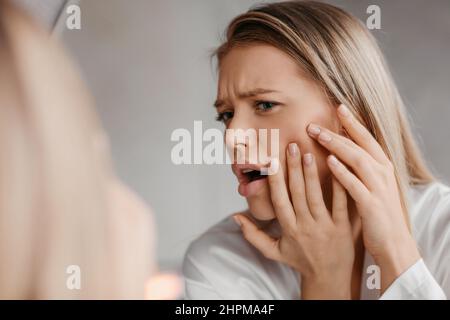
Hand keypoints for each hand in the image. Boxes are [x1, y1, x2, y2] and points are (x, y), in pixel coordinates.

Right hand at [234, 143, 353, 298]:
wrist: (329, 278)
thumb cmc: (300, 261)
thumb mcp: (273, 251)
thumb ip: (253, 235)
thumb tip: (235, 216)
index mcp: (288, 229)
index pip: (278, 200)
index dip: (274, 181)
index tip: (271, 162)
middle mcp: (305, 226)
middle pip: (297, 193)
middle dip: (293, 168)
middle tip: (291, 146)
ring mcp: (325, 227)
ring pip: (316, 195)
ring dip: (312, 173)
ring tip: (308, 152)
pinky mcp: (344, 229)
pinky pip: (342, 204)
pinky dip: (340, 186)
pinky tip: (338, 169)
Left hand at [307, 104, 420, 291]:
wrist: (394, 243)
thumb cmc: (379, 214)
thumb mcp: (374, 186)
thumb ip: (361, 169)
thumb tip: (342, 152)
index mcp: (383, 167)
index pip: (367, 139)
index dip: (354, 122)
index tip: (339, 107)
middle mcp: (382, 173)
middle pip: (359, 145)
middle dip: (337, 131)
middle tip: (315, 123)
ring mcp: (378, 188)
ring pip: (357, 159)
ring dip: (337, 145)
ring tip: (318, 134)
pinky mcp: (371, 204)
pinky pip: (355, 184)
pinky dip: (342, 171)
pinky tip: (329, 161)